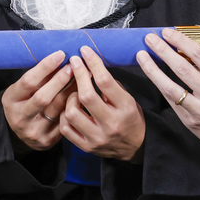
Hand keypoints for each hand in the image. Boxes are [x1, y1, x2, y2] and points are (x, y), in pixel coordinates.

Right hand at [2, 51, 72, 151]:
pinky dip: (74, 107)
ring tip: (83, 78)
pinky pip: (65, 121)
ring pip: (57, 109)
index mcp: (11, 100)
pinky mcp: (47, 140)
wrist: (21, 133)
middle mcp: (20, 117)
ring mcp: (33, 131)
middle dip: (60, 80)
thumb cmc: (24, 102)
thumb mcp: (24, 89)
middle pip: (43, 97)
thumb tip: (61, 57)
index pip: (28, 81)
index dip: (45, 67)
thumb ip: (39, 77)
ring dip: (71, 91)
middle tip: (74, 66)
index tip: (60, 55)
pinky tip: (82, 96)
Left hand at [60, 46, 145, 162]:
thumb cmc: (130, 118)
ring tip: (75, 92)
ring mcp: (97, 137)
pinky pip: (66, 128)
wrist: (135, 147)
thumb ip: (111, 86)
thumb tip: (90, 66)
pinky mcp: (86, 147)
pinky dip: (64, 115)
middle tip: (74, 62)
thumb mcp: (129, 100)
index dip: (92, 64)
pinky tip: (70, 108)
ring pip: (72, 112)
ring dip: (70, 97)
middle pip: (86, 96)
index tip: (85, 51)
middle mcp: (111, 124)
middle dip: (78, 74)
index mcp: (125, 108)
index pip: (105, 82)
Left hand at [137, 29, 199, 154]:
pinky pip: (171, 101)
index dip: (180, 41)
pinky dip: (160, 86)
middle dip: (162, 51)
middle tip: (150, 39)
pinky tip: (152, 76)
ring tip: (142, 56)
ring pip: (170, 87)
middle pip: (181, 68)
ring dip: (152, 69)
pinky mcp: (190, 121)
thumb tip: (182, 50)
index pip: (198, 54)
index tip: (167, 32)